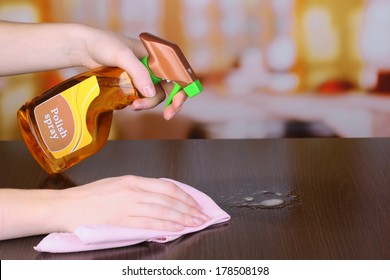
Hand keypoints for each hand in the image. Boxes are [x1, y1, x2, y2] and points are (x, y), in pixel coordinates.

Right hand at [56, 175, 208, 232]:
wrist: (66, 206)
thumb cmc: (90, 196)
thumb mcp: (116, 185)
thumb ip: (138, 190)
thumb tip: (160, 198)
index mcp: (132, 180)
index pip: (166, 187)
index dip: (184, 196)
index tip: (195, 203)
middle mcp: (132, 191)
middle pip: (168, 199)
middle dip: (189, 209)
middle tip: (202, 216)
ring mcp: (127, 206)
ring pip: (163, 211)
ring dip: (182, 218)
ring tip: (196, 223)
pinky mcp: (120, 221)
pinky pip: (149, 224)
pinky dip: (166, 226)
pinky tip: (177, 229)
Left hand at [77, 25, 186, 119]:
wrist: (84, 47)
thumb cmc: (103, 44)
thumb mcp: (122, 55)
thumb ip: (138, 72)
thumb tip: (150, 92)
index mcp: (157, 54)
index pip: (178, 72)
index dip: (183, 88)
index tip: (177, 102)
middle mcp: (154, 65)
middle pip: (171, 87)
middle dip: (170, 102)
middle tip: (167, 116)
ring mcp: (144, 75)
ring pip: (156, 94)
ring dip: (149, 103)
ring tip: (134, 106)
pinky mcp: (134, 83)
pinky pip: (143, 96)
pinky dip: (141, 103)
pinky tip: (131, 104)